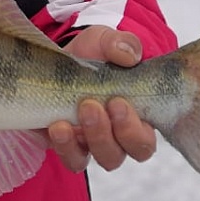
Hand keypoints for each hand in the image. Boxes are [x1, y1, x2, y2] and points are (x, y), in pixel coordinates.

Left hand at [47, 26, 157, 172]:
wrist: (57, 61)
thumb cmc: (91, 56)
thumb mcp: (104, 41)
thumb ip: (120, 43)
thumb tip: (129, 55)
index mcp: (136, 118)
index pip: (145, 141)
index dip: (134, 130)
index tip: (117, 101)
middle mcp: (115, 137)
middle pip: (121, 154)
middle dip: (108, 134)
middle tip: (92, 106)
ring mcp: (89, 144)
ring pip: (96, 159)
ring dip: (85, 140)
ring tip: (69, 118)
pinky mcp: (65, 145)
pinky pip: (70, 159)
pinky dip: (63, 147)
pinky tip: (54, 128)